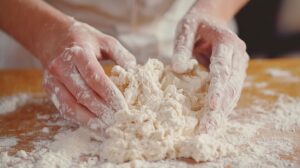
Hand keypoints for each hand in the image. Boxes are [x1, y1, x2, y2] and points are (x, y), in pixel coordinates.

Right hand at [42, 20, 135, 130]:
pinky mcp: (49, 88)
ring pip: (71, 106)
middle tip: (119, 121)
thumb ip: (121, 54)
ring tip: (107, 130)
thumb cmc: (83, 39)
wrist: (52, 36)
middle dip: (102, 111)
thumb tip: (134, 72)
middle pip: (83, 94)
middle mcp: (62, 67)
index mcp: (78, 52)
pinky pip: (64, 108)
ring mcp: (53, 79)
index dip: (109, 94)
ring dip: (90, 121)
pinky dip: (79, 120)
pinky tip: (93, 126)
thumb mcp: (104, 40)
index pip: (95, 77)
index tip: (123, 107)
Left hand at [172, 10, 248, 132]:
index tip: (212, 106)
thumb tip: (177, 68)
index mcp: (227, 43)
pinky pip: (230, 93)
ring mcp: (238, 66)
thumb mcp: (186, 28)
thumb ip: (182, 46)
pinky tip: (214, 120)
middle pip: (230, 86)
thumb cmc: (197, 24)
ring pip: (233, 93)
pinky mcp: (235, 74)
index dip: (218, 88)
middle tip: (207, 128)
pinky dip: (222, 107)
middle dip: (219, 109)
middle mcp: (238, 56)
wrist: (212, 20)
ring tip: (209, 129)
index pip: (223, 69)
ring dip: (222, 113)